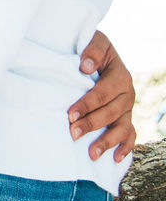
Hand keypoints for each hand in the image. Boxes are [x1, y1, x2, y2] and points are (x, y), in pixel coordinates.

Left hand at [69, 29, 135, 163]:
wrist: (100, 54)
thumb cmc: (92, 49)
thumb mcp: (95, 42)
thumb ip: (92, 51)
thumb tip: (85, 67)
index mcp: (120, 75)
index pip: (103, 93)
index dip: (86, 104)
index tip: (69, 115)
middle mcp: (127, 94)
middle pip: (110, 113)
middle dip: (91, 124)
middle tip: (73, 133)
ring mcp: (127, 108)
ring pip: (121, 128)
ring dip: (107, 142)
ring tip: (92, 154)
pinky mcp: (125, 118)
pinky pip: (130, 135)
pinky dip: (125, 147)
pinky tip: (115, 159)